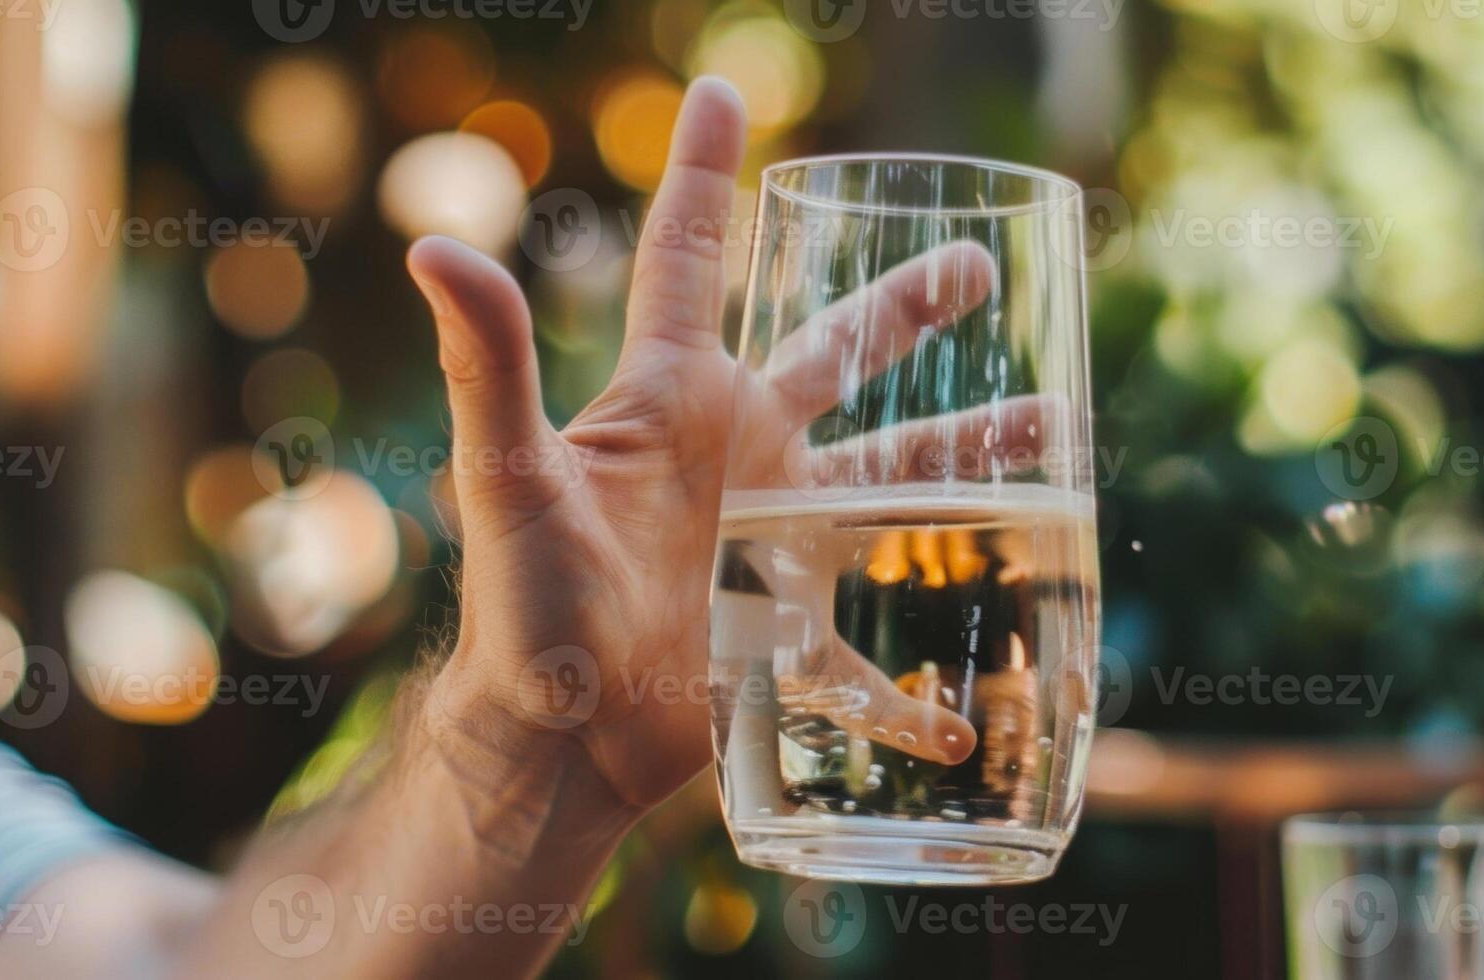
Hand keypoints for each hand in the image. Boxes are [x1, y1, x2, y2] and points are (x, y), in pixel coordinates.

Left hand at [405, 78, 1012, 813]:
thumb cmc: (521, 600)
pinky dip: (913, 686)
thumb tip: (431, 244)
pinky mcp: (791, 627)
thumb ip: (492, 366)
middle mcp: (736, 454)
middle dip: (908, 308)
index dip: (707, 179)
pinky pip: (869, 652)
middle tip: (979, 262)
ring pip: (894, 478)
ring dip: (969, 456)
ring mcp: (773, 538)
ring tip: (1052, 422)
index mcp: (673, 400)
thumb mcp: (513, 476)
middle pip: (838, 356)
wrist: (551, 735)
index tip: (723, 94)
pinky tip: (964, 710)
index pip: (691, 264)